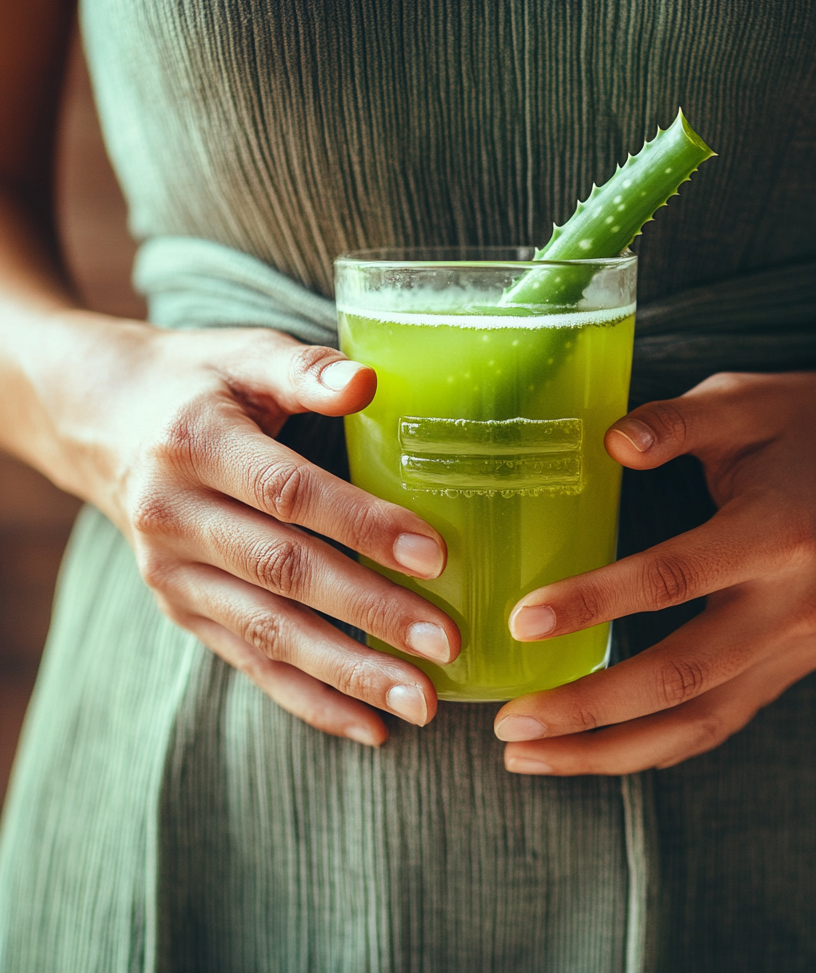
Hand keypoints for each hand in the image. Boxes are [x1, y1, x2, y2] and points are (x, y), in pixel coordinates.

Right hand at [26, 311, 460, 745]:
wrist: (104, 421)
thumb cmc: (198, 382)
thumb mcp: (244, 354)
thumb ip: (304, 369)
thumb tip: (366, 380)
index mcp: (196, 445)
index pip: (289, 493)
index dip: (361, 525)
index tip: (434, 554)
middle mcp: (174, 516)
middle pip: (284, 573)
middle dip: (370, 613)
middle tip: (446, 642)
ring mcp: (172, 574)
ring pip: (269, 633)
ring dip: (349, 673)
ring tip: (421, 703)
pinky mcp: (181, 610)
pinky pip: (249, 662)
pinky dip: (309, 699)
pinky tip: (370, 726)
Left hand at [493, 365, 815, 774]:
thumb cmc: (808, 424)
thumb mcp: (745, 400)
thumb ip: (677, 422)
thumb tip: (609, 444)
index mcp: (778, 533)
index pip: (672, 578)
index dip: (593, 604)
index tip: (522, 622)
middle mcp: (796, 606)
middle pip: (681, 676)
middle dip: (588, 707)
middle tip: (508, 723)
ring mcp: (800, 648)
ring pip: (699, 722)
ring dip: (611, 750)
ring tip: (531, 757)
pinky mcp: (793, 666)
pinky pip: (720, 721)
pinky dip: (655, 745)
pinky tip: (596, 752)